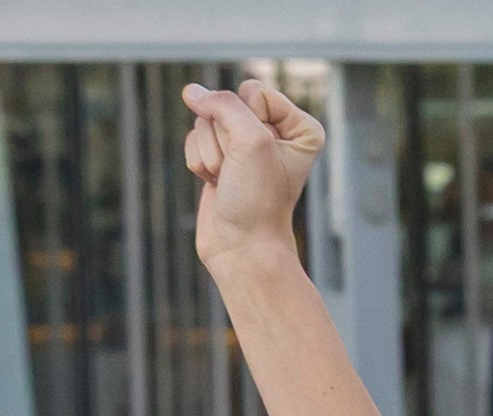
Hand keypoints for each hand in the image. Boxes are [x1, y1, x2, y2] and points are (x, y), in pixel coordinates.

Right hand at [176, 73, 324, 268]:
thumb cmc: (257, 199)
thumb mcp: (250, 141)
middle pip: (226, 104)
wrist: (241, 247)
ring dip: (212, 153)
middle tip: (241, 172)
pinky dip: (199, 161)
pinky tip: (217, 183)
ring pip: (205, 120)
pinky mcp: (222, 157)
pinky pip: (194, 137)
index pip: (253, 91)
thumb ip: (222, 104)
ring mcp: (245, 145)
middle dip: (225, 139)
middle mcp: (275, 132)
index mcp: (300, 127)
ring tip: (229, 179)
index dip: (247, 122)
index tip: (259, 158)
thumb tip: (191, 92)